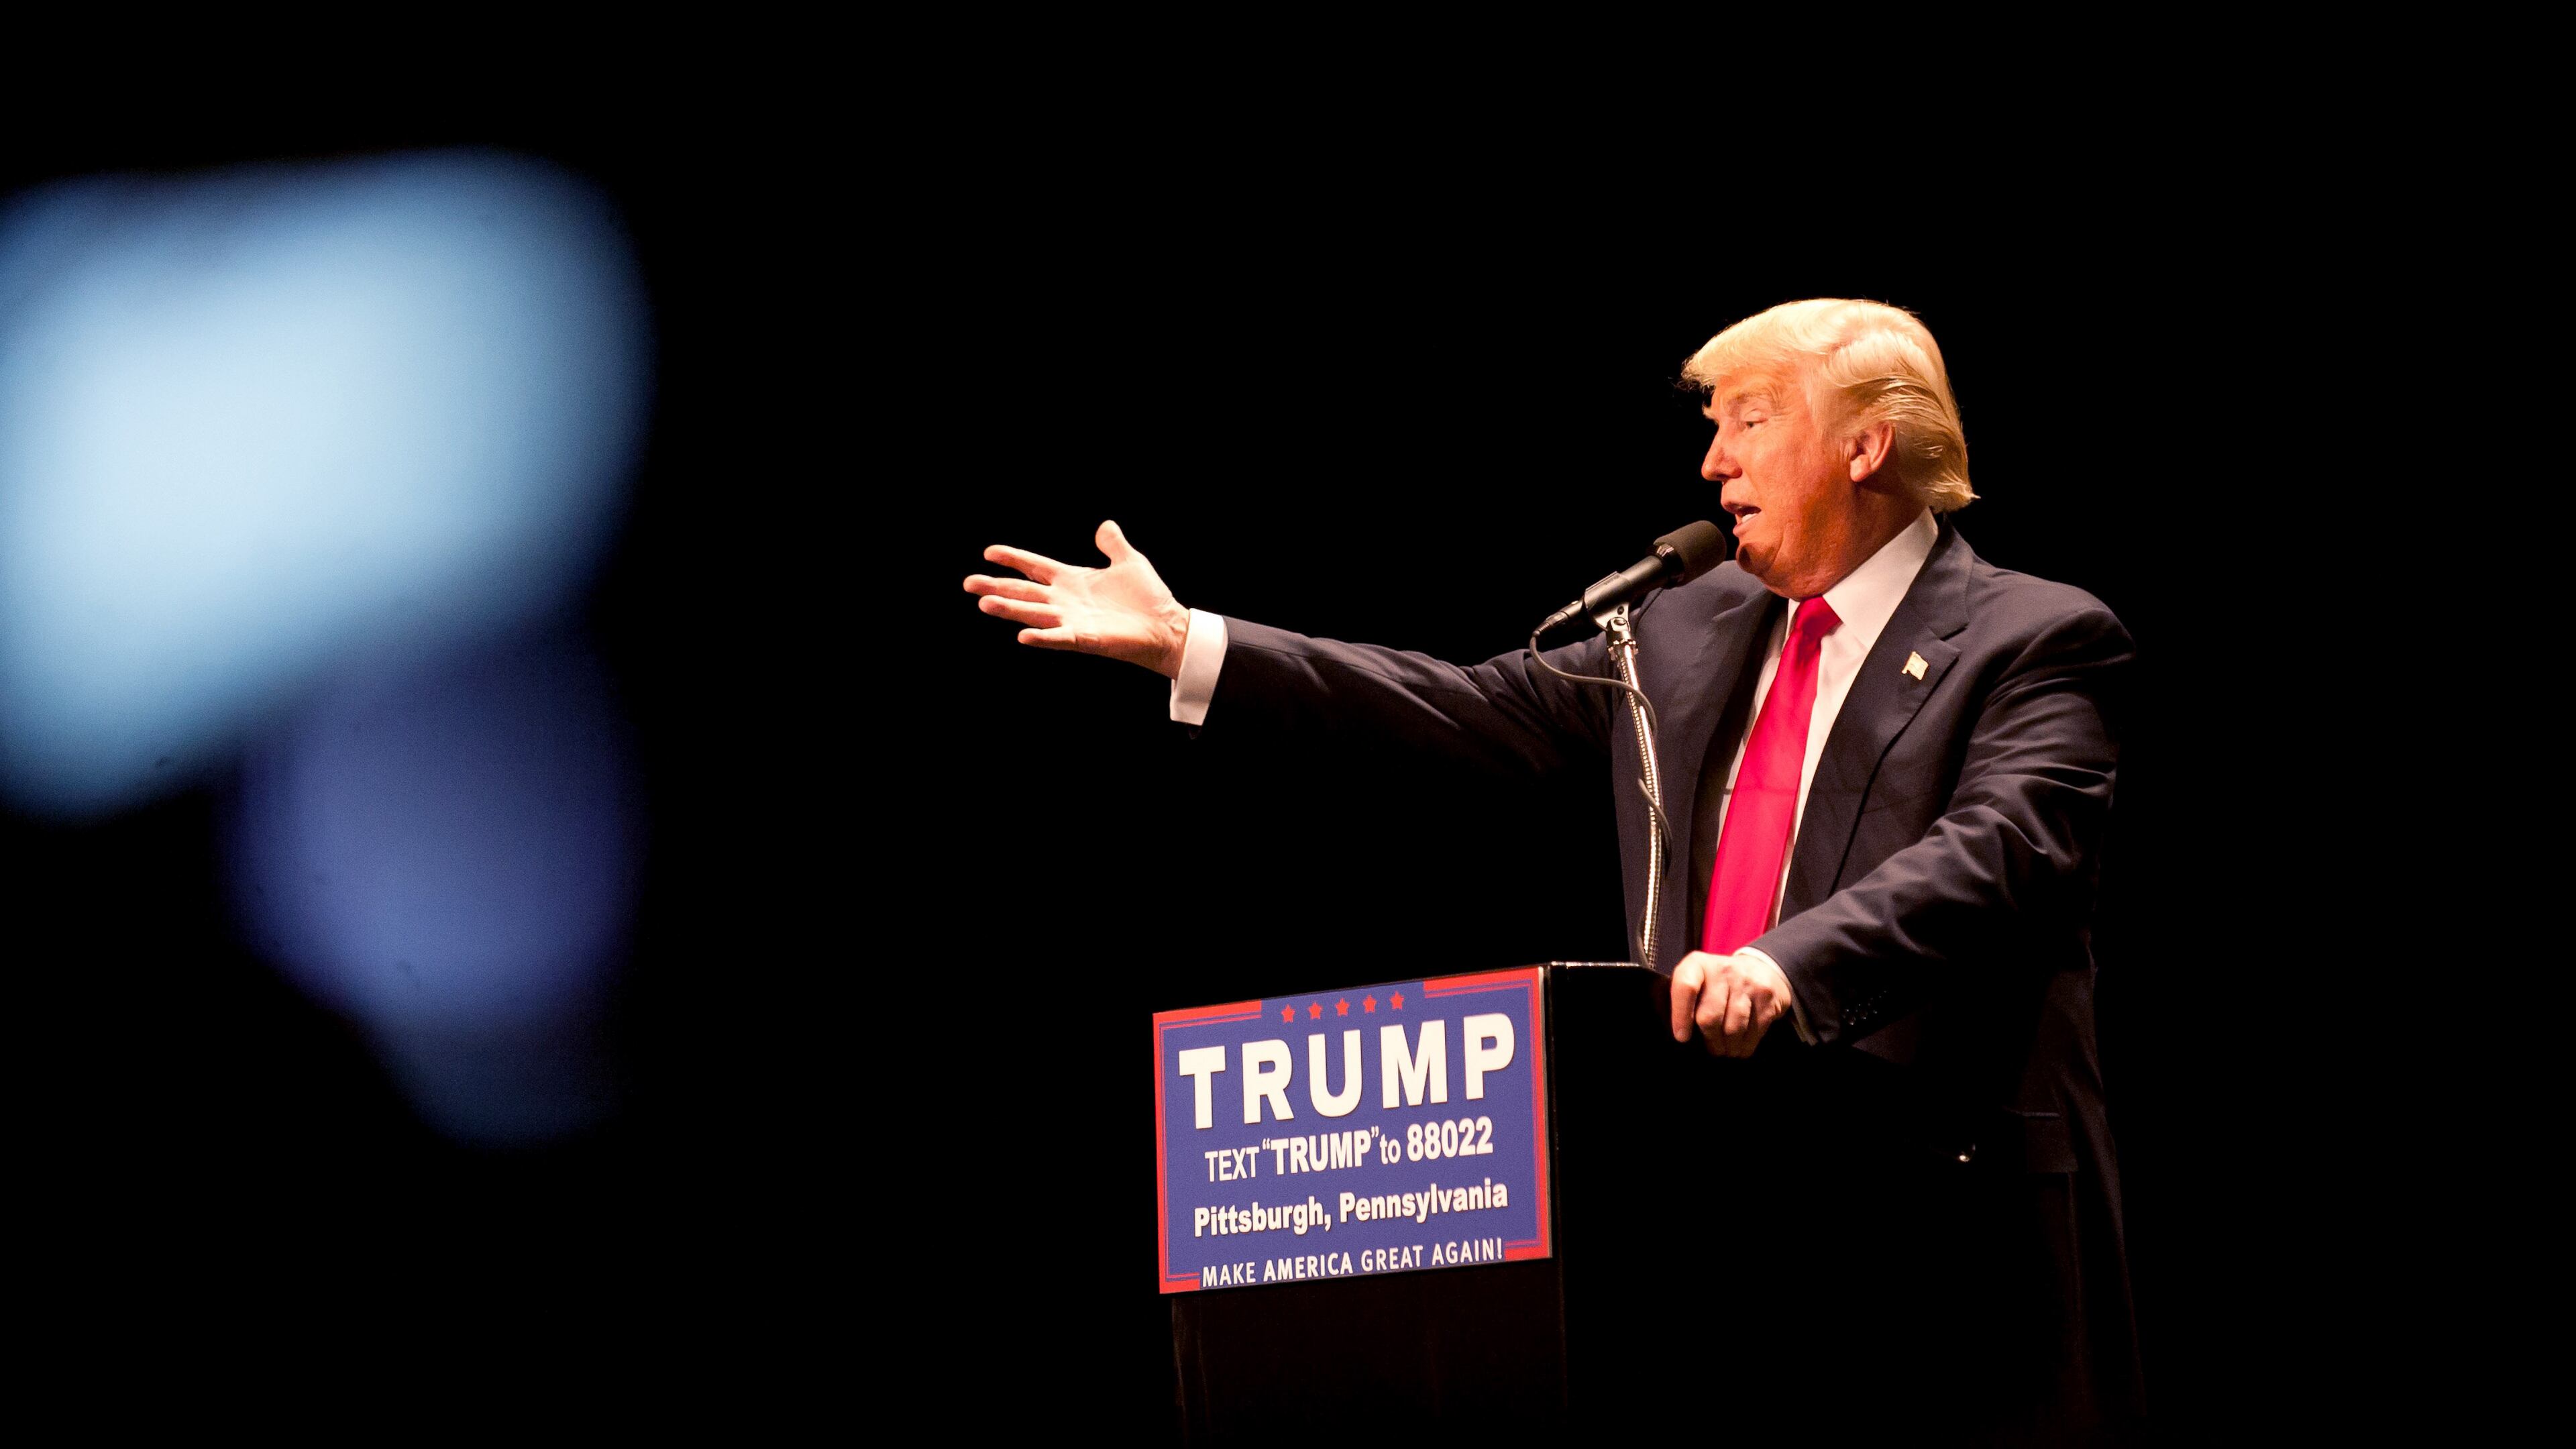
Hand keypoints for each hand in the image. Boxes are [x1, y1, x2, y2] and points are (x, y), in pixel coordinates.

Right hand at [963, 521, 1193, 676]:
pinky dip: (1043, 637)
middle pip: (1024, 591)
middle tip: (969, 583)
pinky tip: (1023, 636)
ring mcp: (1073, 620)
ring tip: (985, 604)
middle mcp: (1065, 601)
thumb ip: (1113, 544)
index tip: (988, 552)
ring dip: (1010, 610)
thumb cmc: (1147, 597)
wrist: (1166, 626)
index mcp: (1072, 580)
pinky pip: (1059, 638)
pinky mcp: (1085, 638)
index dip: (1013, 558)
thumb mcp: (1129, 561)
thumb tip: (1105, 525)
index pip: (1034, 567)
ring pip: (1033, 613)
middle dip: (996, 587)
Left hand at [1668, 950, 1793, 1057]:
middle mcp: (1722, 970)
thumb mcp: (1699, 981)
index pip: (1685, 987)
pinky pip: (1755, 1031)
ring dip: (1729, 1047)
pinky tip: (1742, 1047)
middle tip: (1712, 1049)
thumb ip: (1686, 1000)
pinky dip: (1747, 1045)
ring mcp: (1747, 982)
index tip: (1682, 1037)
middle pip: (1710, 1017)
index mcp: (1698, 964)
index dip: (1681, 1016)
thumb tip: (1682, 1035)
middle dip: (1710, 1040)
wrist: (1763, 969)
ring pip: (1733, 1029)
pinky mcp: (1766, 995)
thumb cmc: (1720, 983)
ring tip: (1727, 1051)